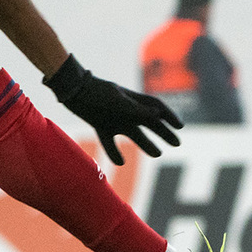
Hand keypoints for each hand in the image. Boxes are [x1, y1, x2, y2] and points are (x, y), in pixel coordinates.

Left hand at [45, 54, 181, 164]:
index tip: (180, 127)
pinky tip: (121, 162)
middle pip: (150, 123)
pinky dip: (114, 152)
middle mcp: (127, 111)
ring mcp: (114, 119)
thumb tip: (157, 116)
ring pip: (134, 134)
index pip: (157, 107)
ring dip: (146, 144)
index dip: (170, 116)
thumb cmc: (95, 92)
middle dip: (164, 132)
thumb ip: (136, 109)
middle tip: (176, 144)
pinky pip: (110, 141)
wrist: (72, 89)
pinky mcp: (101, 126)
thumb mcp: (117, 100)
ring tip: (158, 154)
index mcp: (134, 100)